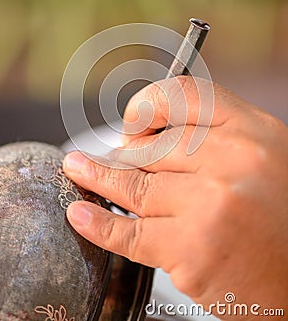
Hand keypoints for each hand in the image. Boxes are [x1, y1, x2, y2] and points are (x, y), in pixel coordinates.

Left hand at [63, 77, 287, 318]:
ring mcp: (211, 204)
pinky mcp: (191, 249)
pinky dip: (98, 224)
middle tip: (115, 163)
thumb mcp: (261, 155)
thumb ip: (213, 137)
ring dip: (98, 176)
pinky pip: (130, 232)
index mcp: (252, 131)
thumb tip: (145, 135)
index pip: (183, 95)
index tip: (132, 120)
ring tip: (78, 169)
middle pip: (153, 146)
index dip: (147, 104)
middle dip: (127, 156)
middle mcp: (234, 160)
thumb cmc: (280, 216)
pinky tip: (82, 214)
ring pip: (135, 185)